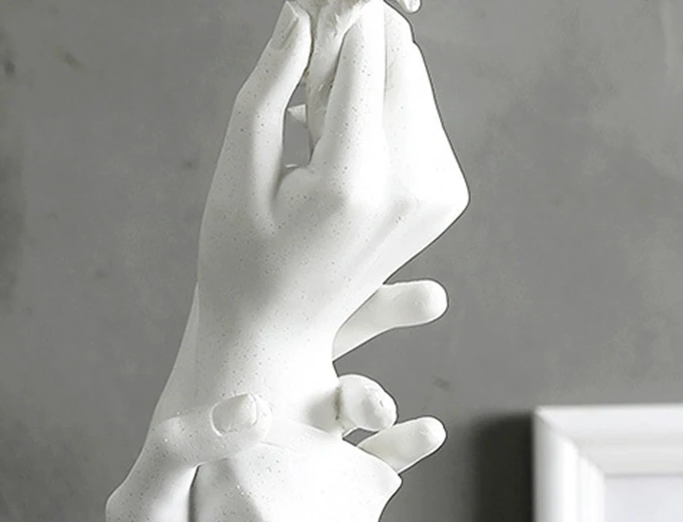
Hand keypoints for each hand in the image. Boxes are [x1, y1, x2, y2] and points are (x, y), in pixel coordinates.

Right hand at [193, 0, 467, 423]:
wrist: (280, 329)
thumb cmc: (243, 258)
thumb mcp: (237, 174)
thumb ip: (269, 86)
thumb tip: (303, 14)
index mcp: (353, 184)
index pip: (365, 55)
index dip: (334, 24)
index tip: (307, 24)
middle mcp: (409, 189)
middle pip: (399, 62)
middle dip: (351, 58)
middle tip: (304, 107)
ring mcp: (436, 198)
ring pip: (414, 84)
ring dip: (366, 88)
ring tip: (318, 143)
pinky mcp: (445, 199)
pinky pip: (422, 118)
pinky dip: (383, 117)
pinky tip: (343, 158)